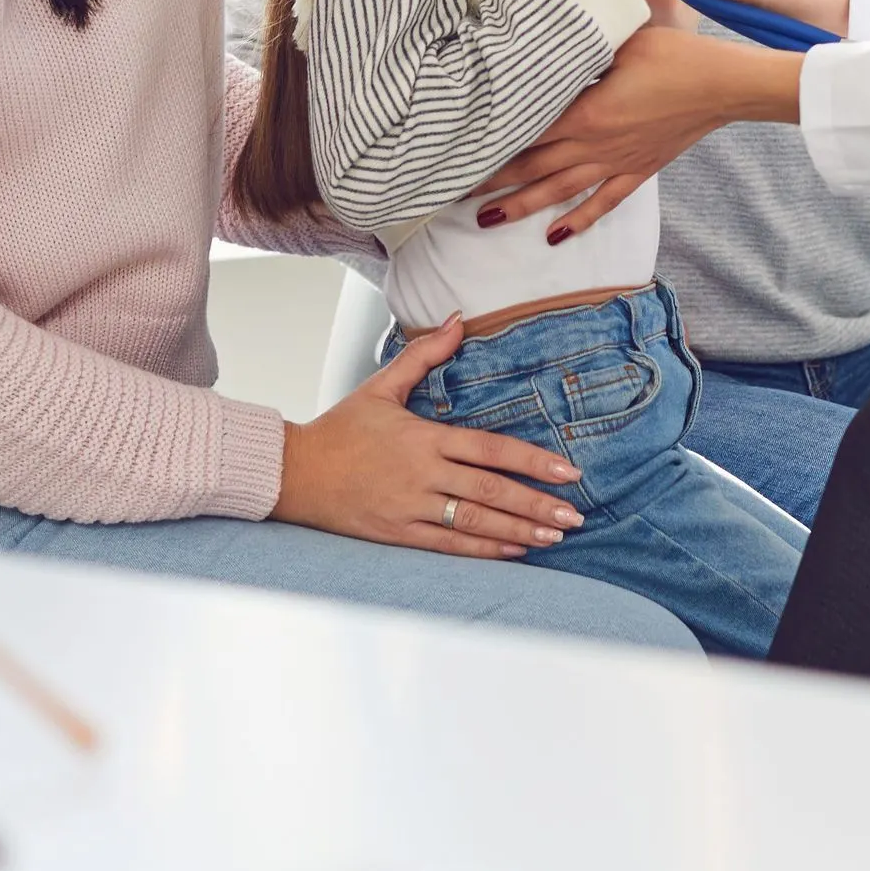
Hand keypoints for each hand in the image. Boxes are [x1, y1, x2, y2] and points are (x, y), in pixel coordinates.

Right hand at [270, 317, 586, 555]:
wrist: (294, 472)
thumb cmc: (340, 428)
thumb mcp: (381, 386)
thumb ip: (425, 355)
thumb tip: (458, 319)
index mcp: (425, 437)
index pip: (491, 450)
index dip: (534, 461)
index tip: (569, 471)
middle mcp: (423, 475)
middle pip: (492, 491)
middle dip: (538, 504)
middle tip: (575, 514)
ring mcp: (412, 508)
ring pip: (476, 522)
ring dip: (520, 530)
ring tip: (555, 536)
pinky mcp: (399, 534)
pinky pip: (450, 545)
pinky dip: (485, 549)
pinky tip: (515, 550)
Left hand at [476, 28, 805, 236]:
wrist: (721, 86)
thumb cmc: (673, 55)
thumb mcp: (621, 38)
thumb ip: (581, 42)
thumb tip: (548, 35)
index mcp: (583, 111)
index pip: (524, 134)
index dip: (488, 148)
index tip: (456, 156)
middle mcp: (592, 144)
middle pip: (532, 167)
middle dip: (491, 183)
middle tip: (452, 196)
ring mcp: (615, 161)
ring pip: (559, 190)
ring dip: (522, 207)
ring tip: (488, 221)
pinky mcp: (637, 170)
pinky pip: (602, 201)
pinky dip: (579, 220)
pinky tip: (556, 236)